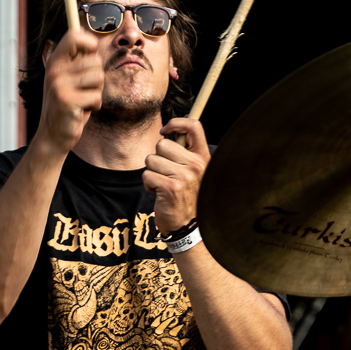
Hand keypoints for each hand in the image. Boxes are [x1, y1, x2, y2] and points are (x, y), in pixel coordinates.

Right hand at [37, 29, 102, 153]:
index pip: (73, 36)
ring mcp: (59, 86)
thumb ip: (77, 63)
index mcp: (55, 63)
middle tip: (84, 91)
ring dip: (96, 93)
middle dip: (97, 78)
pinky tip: (82, 111)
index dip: (89, 42)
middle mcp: (55, 71)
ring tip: (83, 101)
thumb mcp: (68, 80)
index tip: (92, 55)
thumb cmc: (67, 107)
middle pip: (94, 60)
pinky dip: (95, 106)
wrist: (52, 136)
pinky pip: (96, 97)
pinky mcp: (67, 101)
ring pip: (98, 77)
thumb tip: (94, 42)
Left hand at [143, 118, 210, 236]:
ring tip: (164, 185)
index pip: (194, 126)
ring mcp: (184, 177)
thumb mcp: (193, 172)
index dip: (176, 122)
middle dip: (157, 159)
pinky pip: (147, 175)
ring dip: (152, 173)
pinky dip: (149, 185)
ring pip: (151, 160)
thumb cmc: (186, 197)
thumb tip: (169, 130)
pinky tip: (160, 194)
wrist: (188, 226)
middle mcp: (196, 165)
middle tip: (167, 174)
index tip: (165, 131)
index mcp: (203, 157)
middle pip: (162, 144)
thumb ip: (185, 152)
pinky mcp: (170, 188)